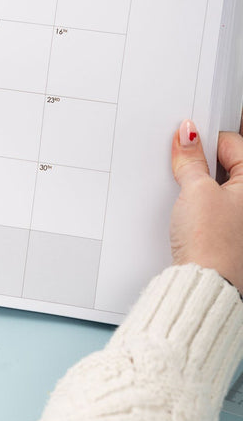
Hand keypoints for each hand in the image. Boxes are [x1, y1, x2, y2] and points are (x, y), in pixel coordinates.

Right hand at [170, 119, 242, 293]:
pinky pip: (215, 205)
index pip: (232, 144)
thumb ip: (191, 159)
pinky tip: (188, 211)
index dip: (205, 140)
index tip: (185, 141)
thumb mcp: (196, 190)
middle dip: (203, 162)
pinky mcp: (230, 232)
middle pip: (228, 164)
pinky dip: (200, 202)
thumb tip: (188, 136)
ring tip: (185, 191)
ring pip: (220, 185)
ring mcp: (241, 218)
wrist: (206, 284)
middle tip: (183, 166)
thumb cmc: (212, 243)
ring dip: (200, 182)